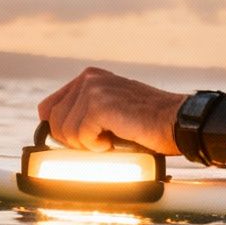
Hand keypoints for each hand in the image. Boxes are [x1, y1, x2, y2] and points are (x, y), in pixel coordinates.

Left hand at [35, 68, 185, 154]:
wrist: (177, 122)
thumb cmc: (148, 124)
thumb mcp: (110, 113)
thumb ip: (84, 115)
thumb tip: (52, 134)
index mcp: (89, 78)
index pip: (49, 108)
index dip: (60, 130)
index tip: (82, 139)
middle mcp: (88, 78)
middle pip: (54, 122)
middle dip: (75, 140)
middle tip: (103, 139)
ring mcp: (93, 89)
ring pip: (66, 132)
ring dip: (89, 144)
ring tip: (114, 137)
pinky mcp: (100, 104)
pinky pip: (81, 137)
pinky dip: (99, 146)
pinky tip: (117, 138)